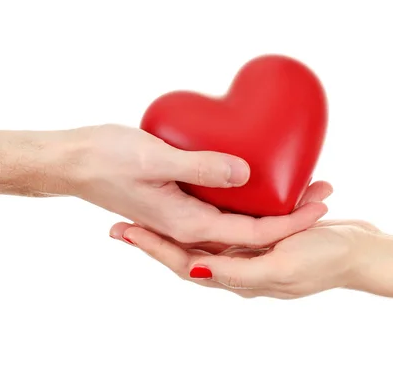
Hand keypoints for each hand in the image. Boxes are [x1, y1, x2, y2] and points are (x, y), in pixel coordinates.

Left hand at [109, 218, 381, 298]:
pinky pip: (230, 224)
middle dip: (156, 238)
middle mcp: (240, 266)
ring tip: (152, 207)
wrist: (364, 254)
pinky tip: (202, 197)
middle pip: (186, 252)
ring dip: (178, 226)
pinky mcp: (266, 237)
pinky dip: (211, 215)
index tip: (126, 230)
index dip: (153, 249)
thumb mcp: (280, 267)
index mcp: (238, 276)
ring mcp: (252, 252)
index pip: (183, 264)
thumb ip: (237, 270)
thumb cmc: (327, 261)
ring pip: (205, 237)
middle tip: (124, 220)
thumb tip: (193, 269)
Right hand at [110, 178, 333, 253]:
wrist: (70, 162)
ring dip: (272, 209)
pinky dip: (246, 202)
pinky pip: (221, 208)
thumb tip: (245, 174)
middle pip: (252, 232)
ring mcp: (183, 217)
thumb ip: (200, 168)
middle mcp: (189, 227)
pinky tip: (259, 187)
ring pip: (238, 222)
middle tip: (322, 192)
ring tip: (302, 188)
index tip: (320, 203)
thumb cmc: (104, 159)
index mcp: (188, 224)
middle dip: (290, 217)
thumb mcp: (154, 159)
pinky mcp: (178, 202)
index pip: (254, 233)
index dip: (291, 221)